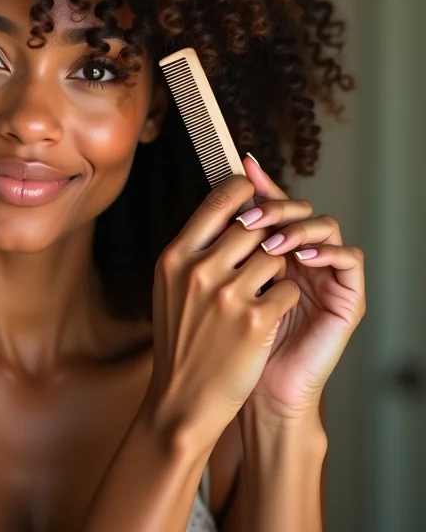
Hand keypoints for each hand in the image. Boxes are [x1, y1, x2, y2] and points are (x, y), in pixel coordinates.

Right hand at [144, 174, 300, 449]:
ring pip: (275, 254)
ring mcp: (228, 295)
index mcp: (174, 257)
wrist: (182, 398)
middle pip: (252, 224)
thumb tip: (226, 209)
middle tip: (262, 251)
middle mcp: (199, 270)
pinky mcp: (255, 321)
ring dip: (277, 269)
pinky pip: (286, 287)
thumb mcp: (171, 287)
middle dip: (264, 236)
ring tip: (262, 289)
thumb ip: (194, 248)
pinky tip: (269, 313)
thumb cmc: (179, 339)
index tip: (253, 193)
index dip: (244, 190)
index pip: (219, 200)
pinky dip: (283, 297)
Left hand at [236, 153, 365, 421]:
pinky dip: (327, 252)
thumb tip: (208, 201)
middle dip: (274, 205)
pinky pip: (348, 259)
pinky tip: (299, 259)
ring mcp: (323, 273)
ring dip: (297, 227)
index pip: (270, 203)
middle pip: (298, 207)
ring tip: (270, 244)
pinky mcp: (346, 296)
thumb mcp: (217, 284)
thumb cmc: (228, 340)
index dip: (259, 183)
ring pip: (324, 225)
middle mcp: (298, 254)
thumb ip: (219, 245)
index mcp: (269, 247)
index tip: (242, 166)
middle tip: (249, 218)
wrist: (247, 390)